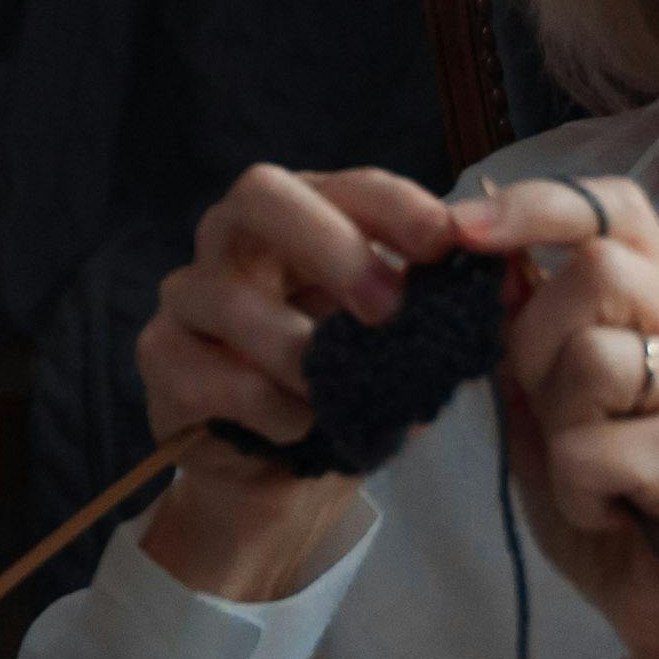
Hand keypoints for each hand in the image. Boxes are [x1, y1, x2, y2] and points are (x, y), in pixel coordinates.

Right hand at [133, 165, 533, 603]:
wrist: (279, 473)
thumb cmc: (341, 387)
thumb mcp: (396, 345)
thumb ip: (433, 308)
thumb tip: (498, 281)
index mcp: (302, 217)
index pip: (347, 185)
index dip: (396, 206)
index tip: (446, 244)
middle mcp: (235, 240)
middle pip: (260, 193)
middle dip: (331, 245)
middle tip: (387, 307)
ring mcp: (187, 296)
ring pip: (225, 295)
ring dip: (296, 347)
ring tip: (337, 390)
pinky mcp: (160, 360)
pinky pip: (206, 373)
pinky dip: (265, 404)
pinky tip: (298, 426)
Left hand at [489, 176, 658, 658]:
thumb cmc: (618, 509)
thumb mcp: (556, 409)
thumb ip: (530, 337)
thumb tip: (483, 257)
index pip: (617, 207)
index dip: (539, 204)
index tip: (464, 231)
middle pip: (597, 272)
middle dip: (534, 342)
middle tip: (549, 412)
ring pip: (592, 358)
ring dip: (560, 427)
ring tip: (593, 474)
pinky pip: (592, 446)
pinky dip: (576, 488)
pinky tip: (609, 512)